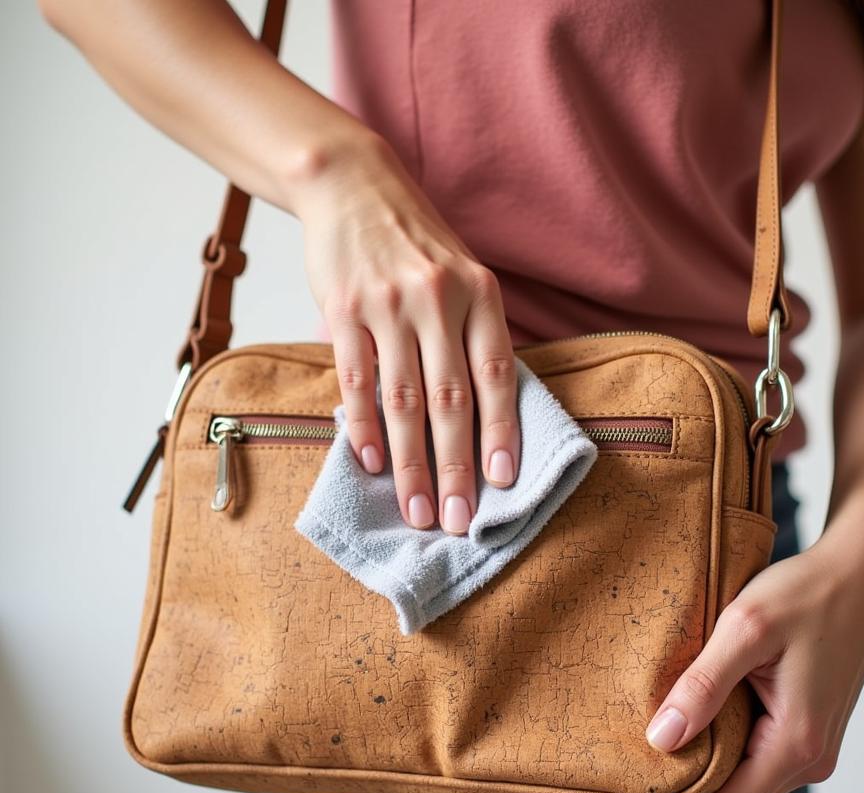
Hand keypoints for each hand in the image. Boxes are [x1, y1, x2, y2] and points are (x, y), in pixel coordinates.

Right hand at [293, 132, 520, 533]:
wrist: (354, 187)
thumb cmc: (416, 246)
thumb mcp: (463, 278)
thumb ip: (474, 339)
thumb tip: (483, 421)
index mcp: (480, 295)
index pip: (497, 376)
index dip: (502, 433)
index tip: (504, 482)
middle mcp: (439, 300)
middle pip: (452, 400)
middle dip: (456, 468)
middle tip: (458, 520)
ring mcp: (388, 305)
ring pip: (404, 401)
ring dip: (411, 464)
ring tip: (417, 510)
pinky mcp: (343, 310)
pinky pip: (356, 380)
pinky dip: (364, 426)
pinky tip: (373, 463)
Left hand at [591, 531, 863, 792]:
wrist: (862, 572)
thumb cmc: (808, 592)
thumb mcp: (745, 629)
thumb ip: (703, 686)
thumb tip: (660, 740)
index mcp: (796, 743)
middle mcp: (810, 758)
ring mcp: (812, 745)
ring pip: (739, 787)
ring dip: (689, 789)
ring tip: (634, 778)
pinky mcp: (806, 727)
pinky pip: (751, 762)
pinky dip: (712, 764)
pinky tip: (677, 747)